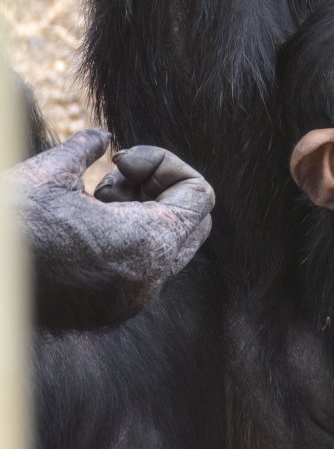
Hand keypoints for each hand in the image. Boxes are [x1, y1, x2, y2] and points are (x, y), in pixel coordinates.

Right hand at [11, 130, 214, 328]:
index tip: (121, 159)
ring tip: (93, 198)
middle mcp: (146, 283)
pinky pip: (142, 268)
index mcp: (145, 247)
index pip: (200, 197)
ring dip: (141, 212)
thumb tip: (103, 137)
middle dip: (160, 189)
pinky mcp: (105, 311)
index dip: (166, 166)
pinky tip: (83, 221)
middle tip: (114, 177)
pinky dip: (125, 237)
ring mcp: (127, 302)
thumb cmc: (11, 221)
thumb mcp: (52, 172)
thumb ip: (87, 150)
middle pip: (193, 224)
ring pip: (169, 246)